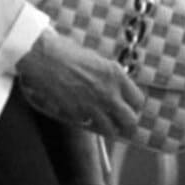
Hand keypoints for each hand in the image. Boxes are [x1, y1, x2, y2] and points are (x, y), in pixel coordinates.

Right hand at [17, 28, 143, 136]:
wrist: (46, 59)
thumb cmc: (70, 54)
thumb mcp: (97, 60)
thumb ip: (110, 76)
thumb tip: (117, 88)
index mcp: (116, 74)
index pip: (138, 100)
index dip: (134, 106)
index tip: (129, 106)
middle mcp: (109, 92)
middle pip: (131, 120)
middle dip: (128, 122)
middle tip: (121, 119)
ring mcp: (94, 106)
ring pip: (112, 130)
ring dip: (110, 128)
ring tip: (105, 123)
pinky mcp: (78, 115)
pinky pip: (91, 126)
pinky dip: (91, 125)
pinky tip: (86, 117)